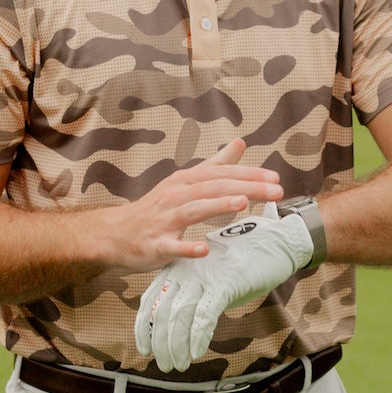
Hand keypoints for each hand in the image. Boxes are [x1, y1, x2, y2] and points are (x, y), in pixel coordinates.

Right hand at [100, 141, 283, 274]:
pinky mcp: (155, 244)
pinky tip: (204, 249)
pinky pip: (171, 246)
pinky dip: (187, 247)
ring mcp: (164, 220)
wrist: (115, 234)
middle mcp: (175, 196)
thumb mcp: (185, 181)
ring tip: (242, 204)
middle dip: (245, 187)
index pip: (221, 174)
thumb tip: (240, 143)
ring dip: (217, 206)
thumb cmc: (156, 208)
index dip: (248, 174)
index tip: (275, 178)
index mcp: (185, 181)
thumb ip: (215, 164)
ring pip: (192, 209)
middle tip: (275, 191)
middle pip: (212, 188)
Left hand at [135, 207, 316, 372]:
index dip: (144, 327)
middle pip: (162, 312)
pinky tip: (196, 353)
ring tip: (178, 364)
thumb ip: (200, 295)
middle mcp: (186, 272)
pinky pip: (204, 316)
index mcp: (180, 268)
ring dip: (176, 345)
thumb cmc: (247, 260)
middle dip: (159, 342)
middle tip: (163, 363)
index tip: (144, 347)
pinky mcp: (223, 284)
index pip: (151, 299)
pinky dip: (197, 338)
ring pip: (179, 317)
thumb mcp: (215, 276)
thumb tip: (192, 325)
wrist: (277, 241)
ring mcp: (204, 277)